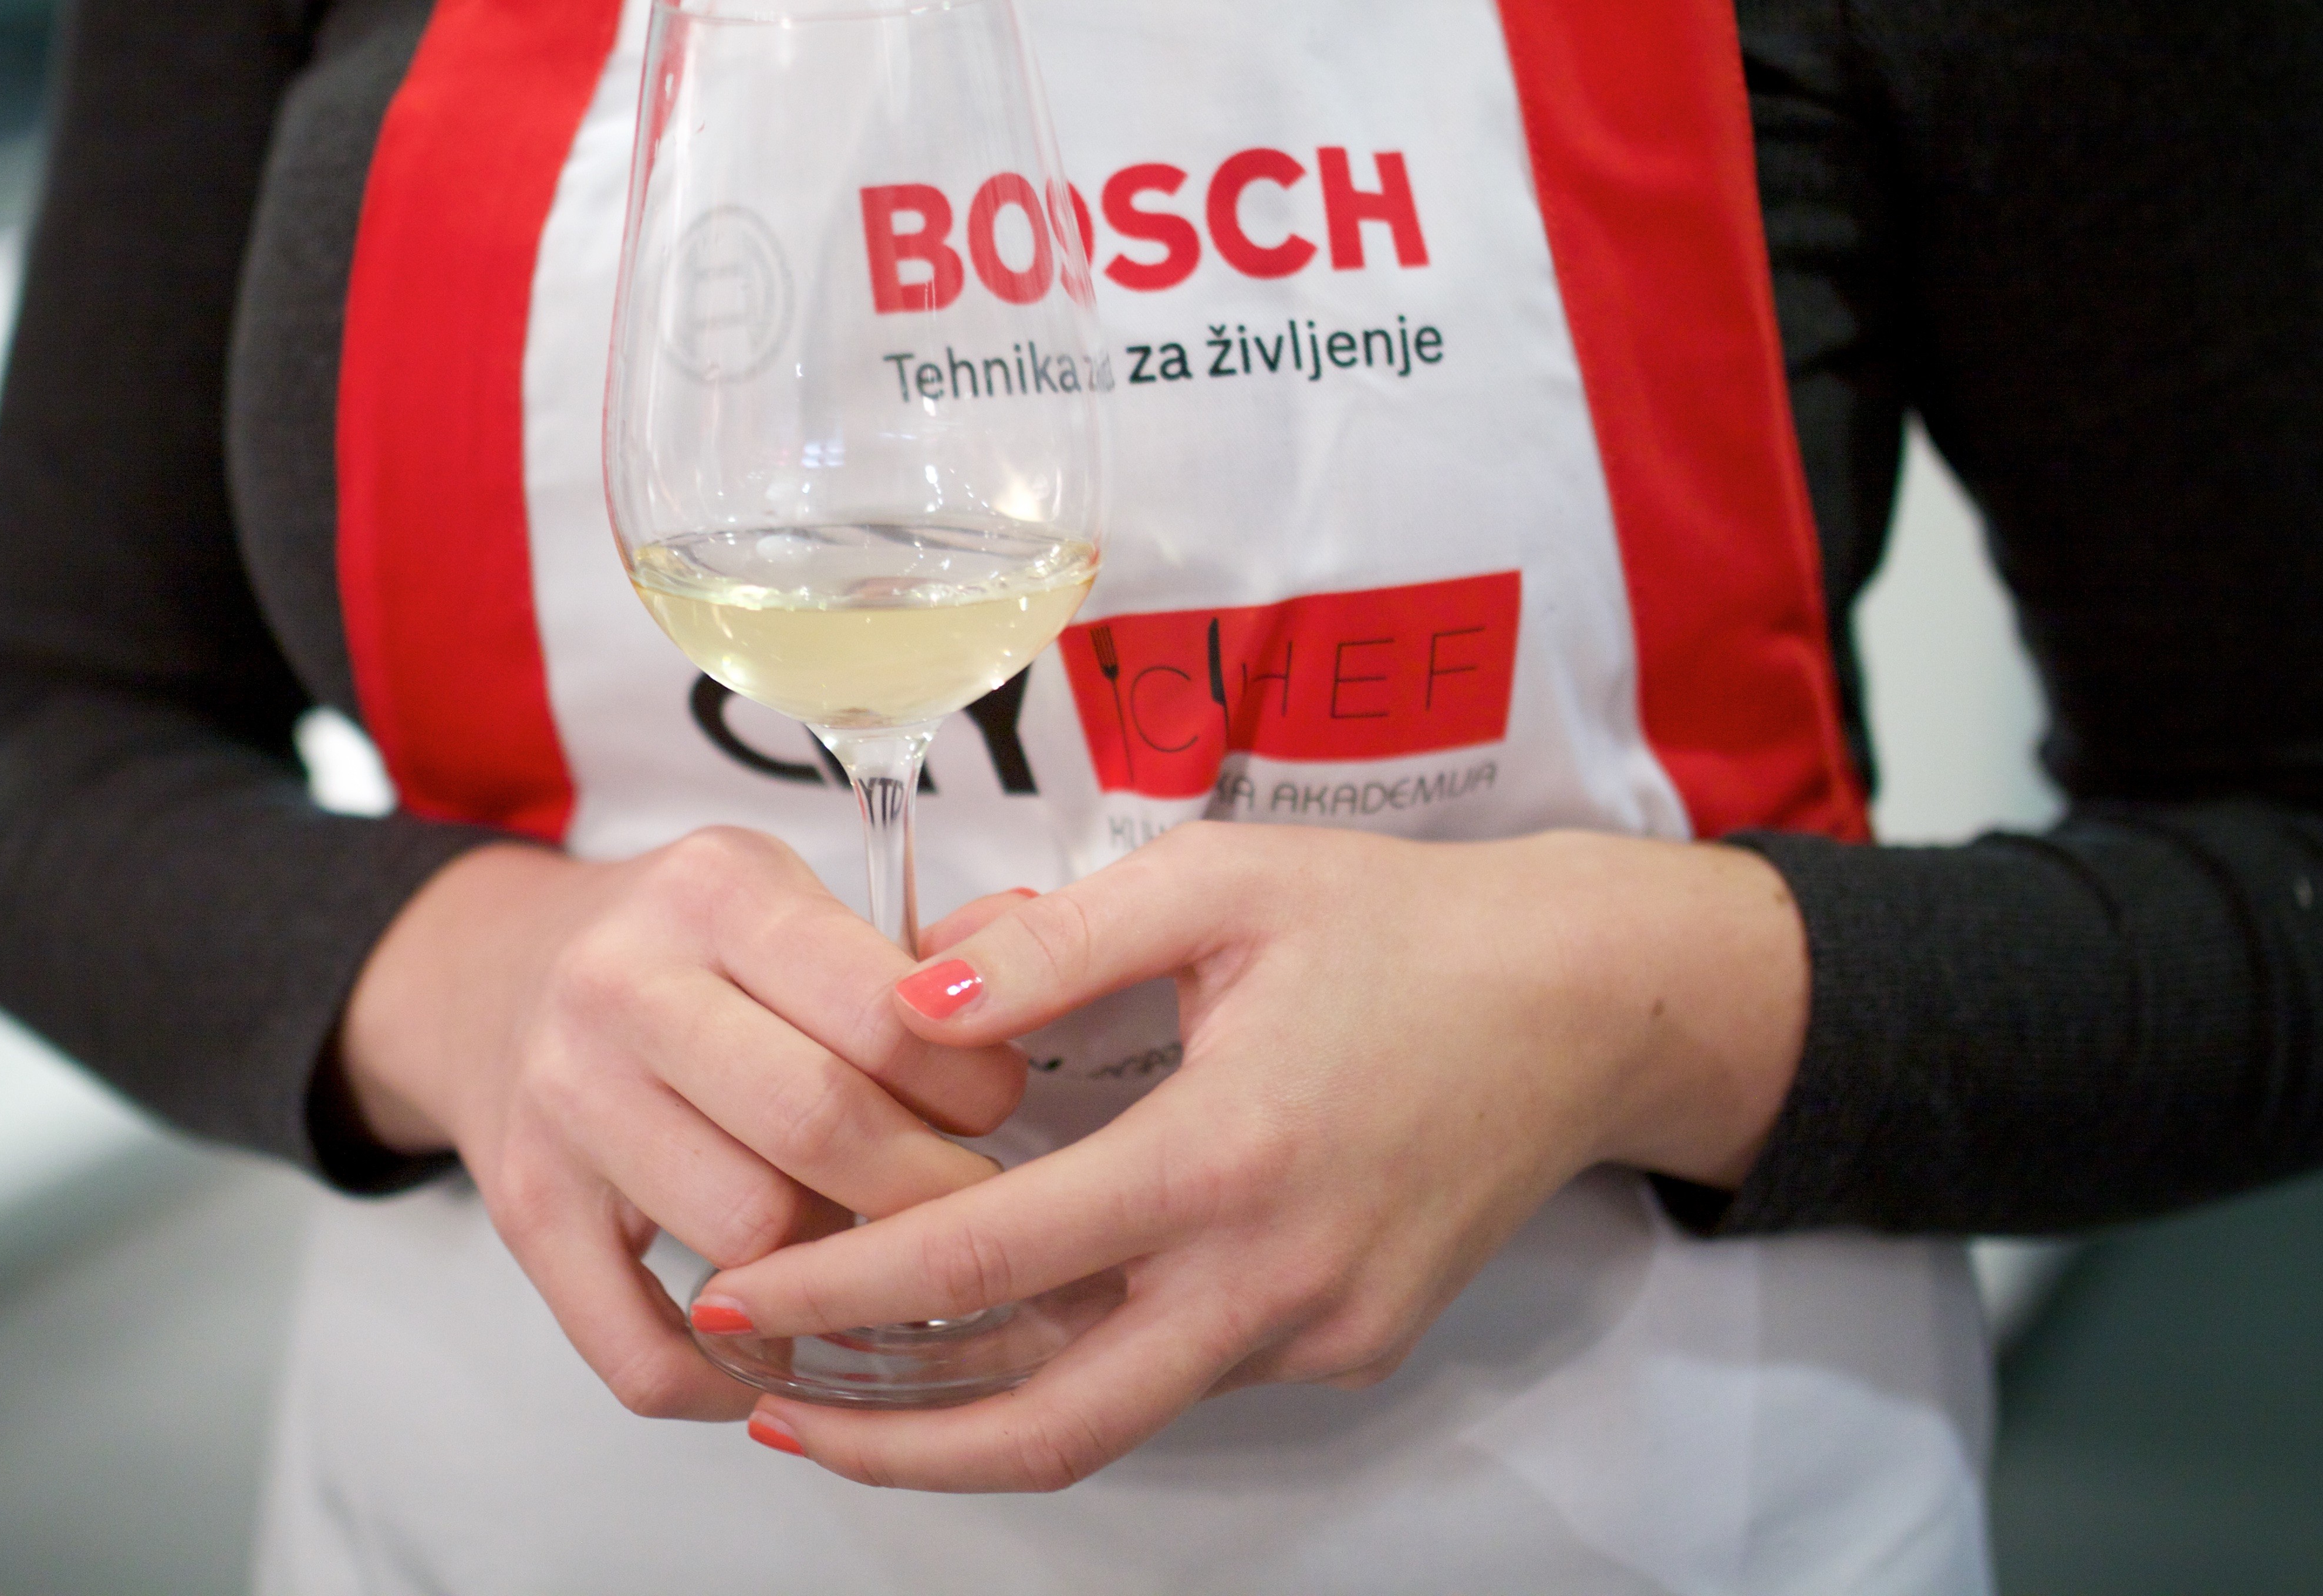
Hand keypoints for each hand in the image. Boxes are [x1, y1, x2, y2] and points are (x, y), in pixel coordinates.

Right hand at [337, 829, 1027, 1420]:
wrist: (491, 973)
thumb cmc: (675, 950)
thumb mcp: (782, 897)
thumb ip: (910, 948)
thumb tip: (1041, 958)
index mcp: (715, 893)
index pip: (884, 1010)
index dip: (972, 1082)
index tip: (992, 1108)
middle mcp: (625, 988)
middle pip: (821, 1124)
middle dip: (928, 1186)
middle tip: (964, 1199)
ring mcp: (564, 1104)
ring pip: (747, 1234)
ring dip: (837, 1271)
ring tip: (868, 1247)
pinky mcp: (524, 1210)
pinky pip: (638, 1346)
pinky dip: (724, 1374)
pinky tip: (779, 1346)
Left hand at [692, 823, 1808, 1488]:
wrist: (1585, 1001)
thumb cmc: (1398, 921)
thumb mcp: (1219, 879)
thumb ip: (1055, 941)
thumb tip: (907, 997)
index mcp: (1230, 1156)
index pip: (990, 1260)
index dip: (842, 1291)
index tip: (737, 1297)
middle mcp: (1276, 1279)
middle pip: (1048, 1424)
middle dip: (886, 1442)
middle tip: (759, 1409)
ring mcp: (1321, 1330)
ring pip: (1113, 1412)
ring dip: (968, 1418)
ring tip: (840, 1390)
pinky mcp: (1349, 1343)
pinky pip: (1183, 1373)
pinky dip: (1073, 1366)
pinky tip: (994, 1321)